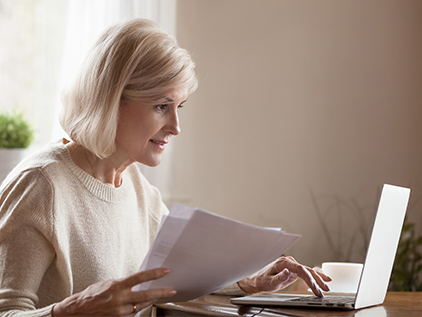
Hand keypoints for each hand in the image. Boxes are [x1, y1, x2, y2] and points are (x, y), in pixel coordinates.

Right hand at [52, 268, 175, 315]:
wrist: (78, 311)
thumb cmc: (92, 295)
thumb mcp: (109, 283)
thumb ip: (125, 284)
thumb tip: (140, 282)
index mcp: (117, 286)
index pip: (140, 277)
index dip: (154, 274)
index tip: (165, 271)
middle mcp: (119, 299)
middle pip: (146, 295)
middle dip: (161, 293)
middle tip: (172, 290)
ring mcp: (120, 312)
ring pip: (141, 306)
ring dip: (151, 300)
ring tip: (159, 294)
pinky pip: (134, 313)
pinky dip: (139, 307)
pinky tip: (142, 303)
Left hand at [237, 256, 330, 296]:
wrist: (257, 279)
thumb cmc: (262, 280)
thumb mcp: (269, 281)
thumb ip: (279, 277)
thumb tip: (288, 271)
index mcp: (284, 262)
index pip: (301, 269)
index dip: (310, 278)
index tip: (315, 288)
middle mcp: (289, 262)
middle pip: (307, 270)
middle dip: (317, 280)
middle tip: (324, 290)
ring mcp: (292, 266)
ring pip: (308, 271)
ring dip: (318, 279)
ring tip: (327, 286)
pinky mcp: (293, 271)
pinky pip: (306, 273)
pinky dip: (315, 277)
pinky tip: (323, 279)